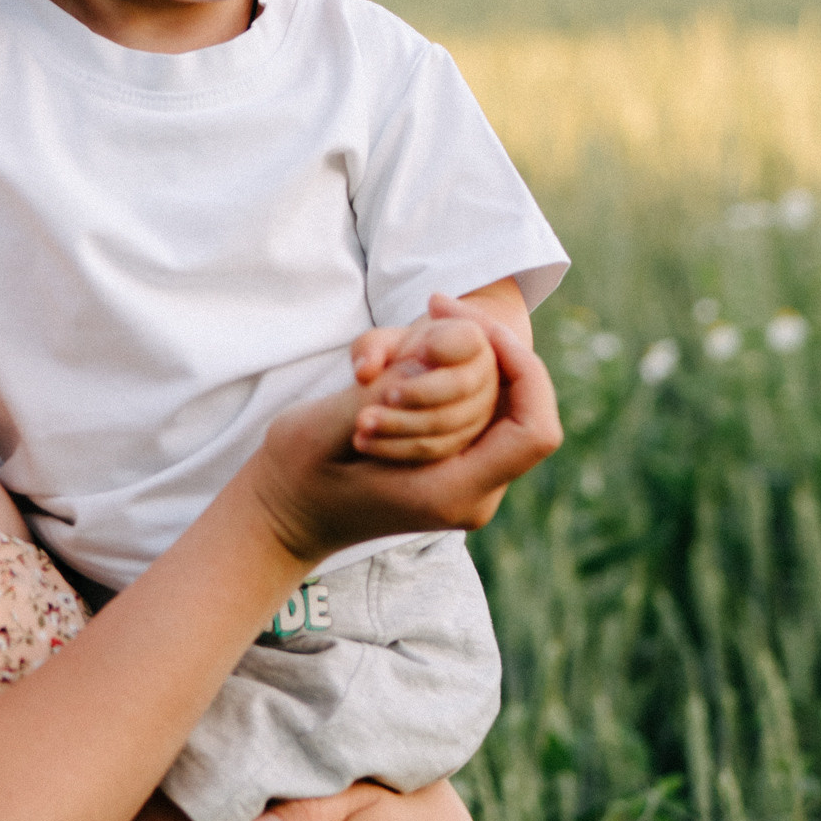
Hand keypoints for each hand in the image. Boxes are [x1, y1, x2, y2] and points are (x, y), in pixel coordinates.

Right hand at [251, 297, 560, 563]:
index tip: (475, 326)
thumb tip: (428, 358)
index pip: (534, 431)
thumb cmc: (296, 475)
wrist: (286, 515)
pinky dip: (456, 375)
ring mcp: (467, 485)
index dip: (523, 368)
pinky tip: (416, 348)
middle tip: (432, 305)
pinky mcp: (454, 469)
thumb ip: (378, 395)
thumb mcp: (323, 428)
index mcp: (451, 493)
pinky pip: (481, 413)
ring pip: (505, 404)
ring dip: (470, 359)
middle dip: (488, 349)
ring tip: (416, 328)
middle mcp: (472, 494)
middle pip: (524, 407)